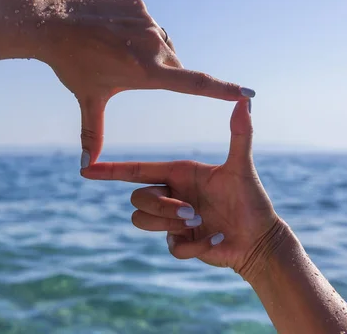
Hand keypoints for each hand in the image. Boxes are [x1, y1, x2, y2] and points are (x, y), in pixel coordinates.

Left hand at [33, 0, 254, 165]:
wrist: (53, 21)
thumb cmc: (73, 65)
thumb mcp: (88, 99)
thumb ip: (92, 133)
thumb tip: (86, 168)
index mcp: (148, 72)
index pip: (195, 84)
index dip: (223, 90)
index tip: (248, 93)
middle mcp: (154, 46)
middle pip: (174, 67)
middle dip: (161, 75)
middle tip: (129, 72)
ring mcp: (148, 23)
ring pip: (162, 45)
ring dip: (150, 53)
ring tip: (119, 52)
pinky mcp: (140, 7)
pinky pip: (149, 25)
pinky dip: (138, 33)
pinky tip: (116, 34)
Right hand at [82, 100, 283, 275]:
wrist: (259, 238)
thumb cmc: (251, 200)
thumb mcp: (242, 167)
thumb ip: (240, 135)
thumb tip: (246, 100)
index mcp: (178, 174)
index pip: (137, 170)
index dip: (111, 170)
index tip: (87, 169)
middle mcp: (171, 195)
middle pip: (138, 198)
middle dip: (161, 206)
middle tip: (192, 211)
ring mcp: (171, 221)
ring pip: (142, 220)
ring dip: (169, 223)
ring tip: (198, 221)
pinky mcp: (179, 244)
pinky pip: (170, 247)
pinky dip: (194, 245)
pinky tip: (216, 239)